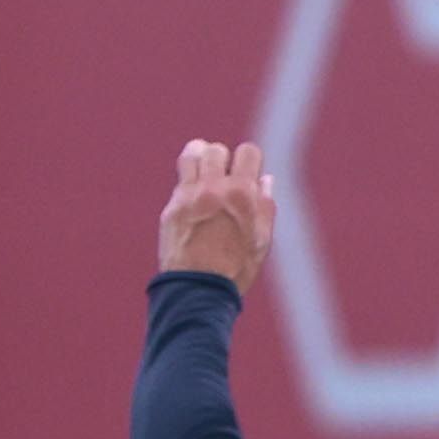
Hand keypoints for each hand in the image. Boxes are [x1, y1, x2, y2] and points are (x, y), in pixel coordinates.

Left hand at [160, 139, 275, 292]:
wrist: (199, 288)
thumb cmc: (237, 268)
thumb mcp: (262, 239)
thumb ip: (265, 206)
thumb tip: (264, 180)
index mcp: (242, 194)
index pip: (248, 152)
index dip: (251, 159)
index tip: (249, 170)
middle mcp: (214, 188)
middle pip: (216, 150)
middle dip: (224, 158)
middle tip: (226, 173)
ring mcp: (189, 195)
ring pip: (192, 155)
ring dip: (200, 156)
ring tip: (205, 169)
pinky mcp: (172, 206)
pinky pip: (181, 179)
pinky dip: (190, 180)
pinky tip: (196, 194)